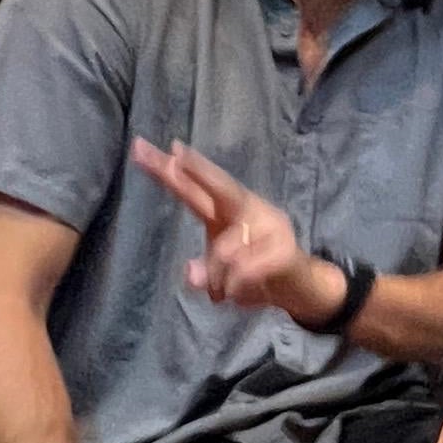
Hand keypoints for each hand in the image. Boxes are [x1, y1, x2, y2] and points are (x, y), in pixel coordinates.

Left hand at [133, 139, 343, 327]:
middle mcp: (248, 210)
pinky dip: (237, 287)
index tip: (140, 148)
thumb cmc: (256, 274)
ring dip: (217, 277)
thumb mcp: (220, 277)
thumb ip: (203, 272)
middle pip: (222, 187)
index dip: (168, 171)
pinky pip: (247, 269)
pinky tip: (237, 294)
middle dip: (198, 171)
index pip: (193, 190)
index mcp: (227, 212)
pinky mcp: (285, 249)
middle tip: (175, 155)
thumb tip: (192, 275)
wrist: (301, 288)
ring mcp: (271, 226)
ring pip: (226, 249)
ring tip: (219, 294)